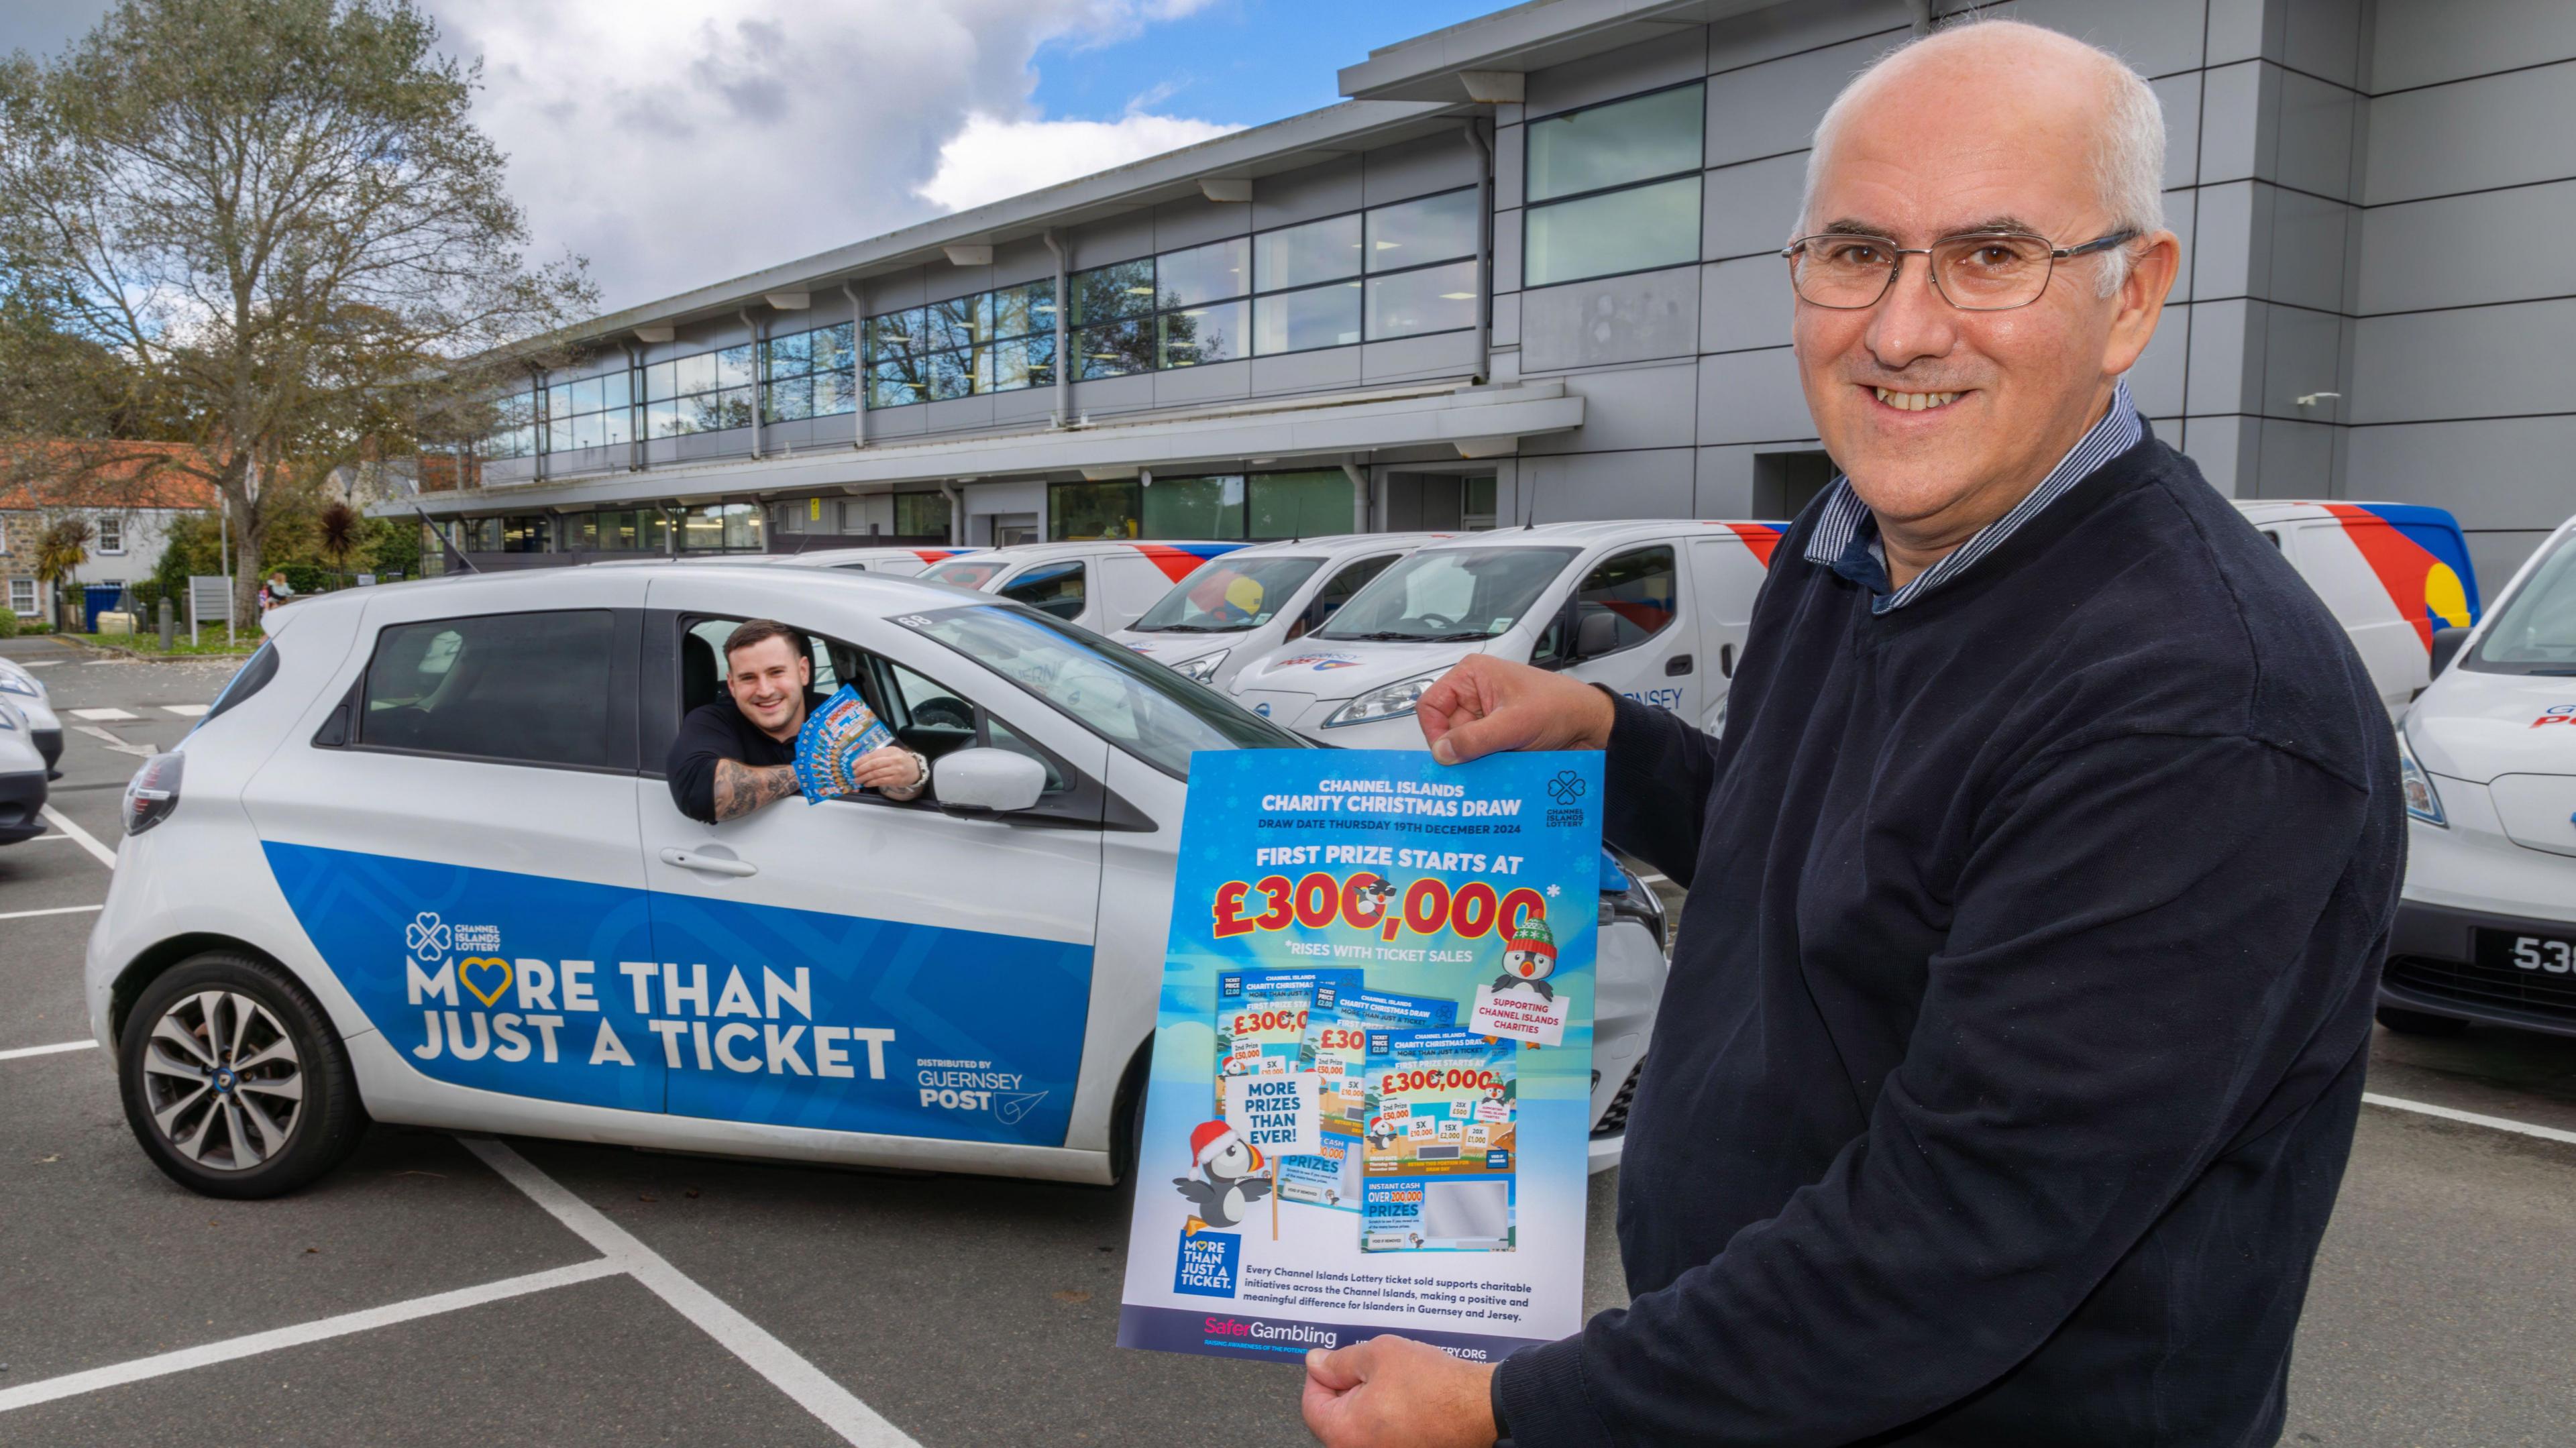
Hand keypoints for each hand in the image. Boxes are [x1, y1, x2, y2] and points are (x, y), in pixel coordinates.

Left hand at [846, 744, 924, 791]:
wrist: (915, 769)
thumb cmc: (900, 760)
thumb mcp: (891, 753)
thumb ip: (879, 755)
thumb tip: (861, 761)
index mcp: (891, 751)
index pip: (873, 755)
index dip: (862, 760)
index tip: (853, 765)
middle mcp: (894, 759)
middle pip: (874, 764)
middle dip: (861, 769)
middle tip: (854, 773)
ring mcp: (896, 770)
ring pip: (876, 774)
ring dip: (865, 777)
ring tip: (858, 780)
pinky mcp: (896, 779)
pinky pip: (881, 781)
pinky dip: (872, 783)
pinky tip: (867, 783)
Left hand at [1302, 1336, 1496, 1447]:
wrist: (1479, 1407)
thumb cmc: (1432, 1384)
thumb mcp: (1378, 1355)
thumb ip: (1339, 1361)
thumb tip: (1316, 1363)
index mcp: (1343, 1432)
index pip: (1312, 1404)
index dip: (1321, 1374)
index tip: (1333, 1358)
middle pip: (1335, 1416)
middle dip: (1346, 1386)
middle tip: (1366, 1362)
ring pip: (1360, 1424)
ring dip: (1367, 1398)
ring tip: (1390, 1374)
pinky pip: (1382, 1432)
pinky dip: (1386, 1413)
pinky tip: (1404, 1392)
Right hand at [1417, 655, 1616, 764]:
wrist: (1591, 726)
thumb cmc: (1561, 706)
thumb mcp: (1515, 722)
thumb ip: (1476, 738)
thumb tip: (1443, 752)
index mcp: (1472, 676)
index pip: (1431, 706)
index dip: (1435, 732)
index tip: (1449, 754)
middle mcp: (1474, 696)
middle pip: (1445, 731)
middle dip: (1458, 751)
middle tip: (1471, 768)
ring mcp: (1485, 719)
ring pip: (1461, 748)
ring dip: (1473, 762)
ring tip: (1491, 768)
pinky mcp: (1495, 738)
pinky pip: (1478, 757)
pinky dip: (1485, 767)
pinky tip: (1498, 772)